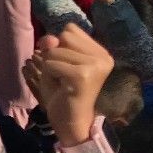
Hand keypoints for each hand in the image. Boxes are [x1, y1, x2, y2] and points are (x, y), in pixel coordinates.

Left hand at [29, 26, 115, 148]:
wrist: (71, 123)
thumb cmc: (63, 92)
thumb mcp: (55, 62)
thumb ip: (53, 45)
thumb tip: (49, 39)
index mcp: (101, 52)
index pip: (70, 29)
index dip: (59, 46)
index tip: (68, 67)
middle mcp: (103, 57)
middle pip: (63, 36)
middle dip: (54, 56)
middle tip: (64, 76)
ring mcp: (95, 66)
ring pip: (54, 51)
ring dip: (50, 68)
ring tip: (63, 84)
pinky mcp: (83, 75)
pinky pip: (51, 64)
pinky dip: (48, 76)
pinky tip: (61, 89)